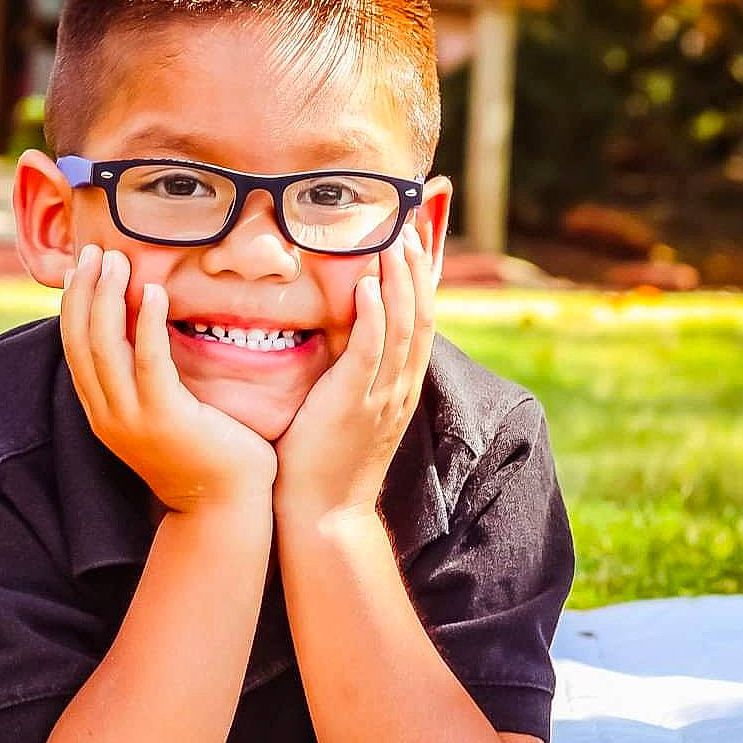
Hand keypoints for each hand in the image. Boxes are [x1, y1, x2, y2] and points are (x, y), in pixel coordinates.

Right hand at [60, 243, 275, 513]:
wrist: (223, 507)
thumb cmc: (202, 455)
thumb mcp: (159, 413)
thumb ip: (144, 378)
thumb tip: (144, 329)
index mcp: (102, 412)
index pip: (73, 348)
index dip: (73, 303)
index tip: (82, 267)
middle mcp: (108, 415)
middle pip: (81, 341)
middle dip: (85, 291)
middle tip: (95, 252)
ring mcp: (133, 419)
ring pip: (105, 347)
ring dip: (109, 298)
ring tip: (118, 262)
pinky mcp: (165, 418)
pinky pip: (150, 361)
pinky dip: (149, 323)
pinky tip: (155, 293)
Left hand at [274, 224, 435, 525]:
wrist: (323, 515)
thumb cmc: (324, 465)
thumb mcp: (348, 413)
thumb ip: (352, 377)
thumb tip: (339, 340)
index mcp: (400, 389)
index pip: (420, 324)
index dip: (420, 283)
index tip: (414, 245)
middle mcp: (399, 389)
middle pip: (420, 317)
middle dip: (416, 271)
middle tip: (408, 228)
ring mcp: (380, 397)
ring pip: (403, 328)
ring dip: (399, 282)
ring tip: (393, 242)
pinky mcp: (353, 404)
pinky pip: (370, 352)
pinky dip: (374, 317)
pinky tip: (369, 287)